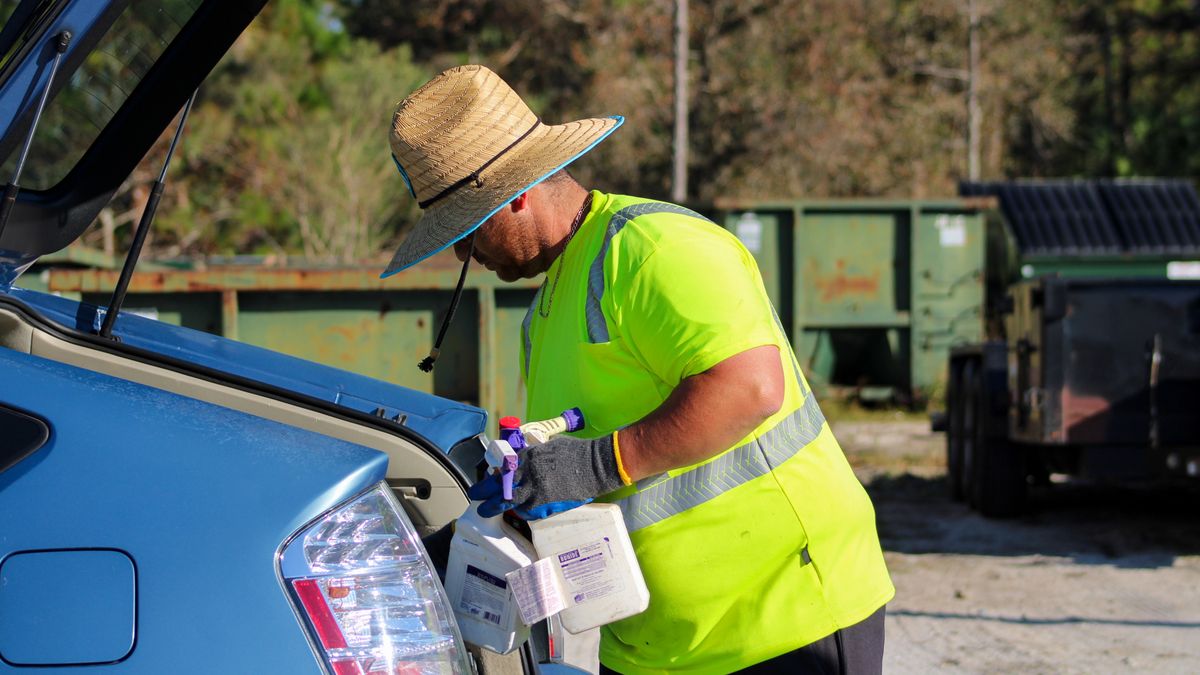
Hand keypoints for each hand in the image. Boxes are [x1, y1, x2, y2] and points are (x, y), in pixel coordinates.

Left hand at [467, 433, 624, 519]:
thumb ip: (536, 453)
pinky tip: (513, 512)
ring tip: (485, 510)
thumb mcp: (552, 445)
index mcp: (530, 454)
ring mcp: (536, 487)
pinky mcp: (545, 501)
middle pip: (500, 482)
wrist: (596, 465)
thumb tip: (526, 460)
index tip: (488, 476)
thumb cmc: (578, 452)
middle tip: (475, 494)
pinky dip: (518, 510)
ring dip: (494, 505)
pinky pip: (525, 508)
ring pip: (508, 499)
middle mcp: (528, 470)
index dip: (495, 472)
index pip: (505, 464)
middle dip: (484, 489)